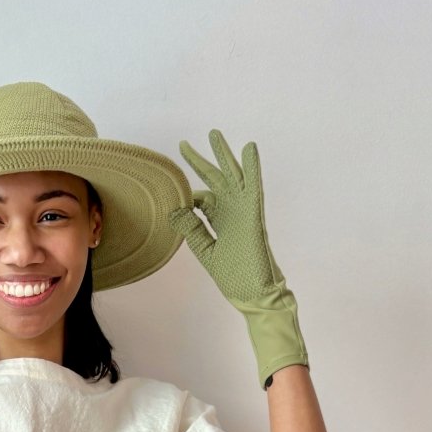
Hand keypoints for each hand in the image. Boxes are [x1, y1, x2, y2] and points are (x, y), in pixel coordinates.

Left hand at [168, 129, 308, 389]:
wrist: (257, 297)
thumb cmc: (237, 279)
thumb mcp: (208, 253)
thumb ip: (194, 232)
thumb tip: (175, 211)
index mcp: (220, 224)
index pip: (203, 200)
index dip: (189, 194)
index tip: (177, 194)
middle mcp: (232, 214)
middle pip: (215, 182)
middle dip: (201, 162)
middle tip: (184, 143)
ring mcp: (244, 213)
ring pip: (233, 178)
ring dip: (223, 156)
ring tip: (213, 134)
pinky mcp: (255, 217)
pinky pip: (254, 188)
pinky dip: (252, 168)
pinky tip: (249, 149)